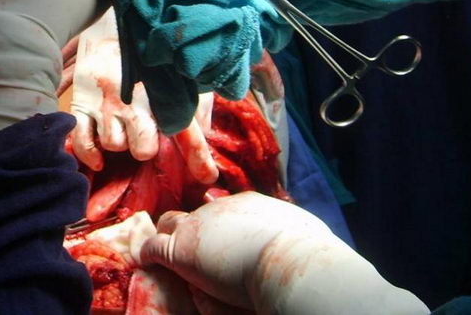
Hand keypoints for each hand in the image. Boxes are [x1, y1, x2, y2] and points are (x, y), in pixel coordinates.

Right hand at [69, 8, 218, 183]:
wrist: (112, 23)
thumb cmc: (150, 55)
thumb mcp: (180, 73)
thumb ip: (196, 103)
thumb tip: (206, 133)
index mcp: (162, 92)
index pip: (186, 132)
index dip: (199, 159)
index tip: (207, 177)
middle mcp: (135, 101)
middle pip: (143, 148)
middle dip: (145, 147)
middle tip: (144, 137)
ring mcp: (106, 103)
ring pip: (114, 145)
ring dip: (119, 143)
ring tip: (121, 129)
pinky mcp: (82, 102)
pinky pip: (82, 141)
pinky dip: (90, 154)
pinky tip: (99, 158)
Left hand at [138, 192, 428, 314]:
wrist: (293, 265)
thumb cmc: (309, 258)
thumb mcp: (308, 239)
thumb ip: (301, 240)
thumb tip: (324, 257)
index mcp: (253, 205)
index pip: (227, 210)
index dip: (221, 226)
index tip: (222, 241)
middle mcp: (223, 208)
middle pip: (195, 211)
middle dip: (190, 226)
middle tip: (188, 244)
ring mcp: (199, 226)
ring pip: (169, 223)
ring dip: (167, 237)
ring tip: (162, 251)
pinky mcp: (180, 249)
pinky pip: (153, 247)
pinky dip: (148, 254)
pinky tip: (145, 261)